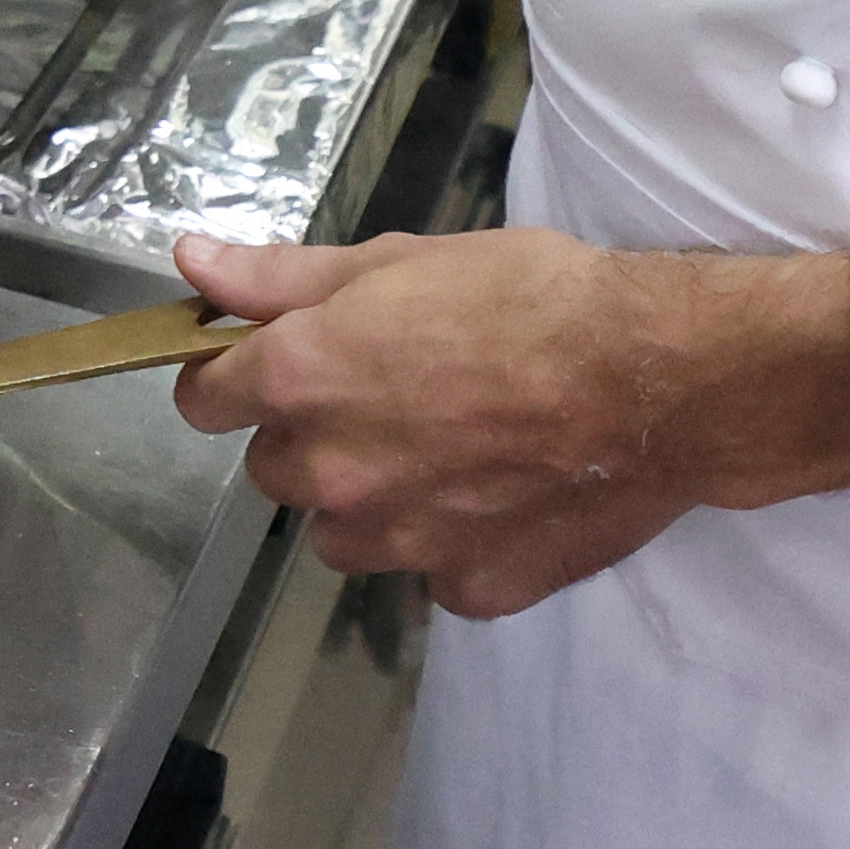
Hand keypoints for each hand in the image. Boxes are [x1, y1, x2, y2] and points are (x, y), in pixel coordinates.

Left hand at [169, 229, 849, 618]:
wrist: (657, 379)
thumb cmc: (531, 297)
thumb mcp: (399, 261)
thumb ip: (281, 276)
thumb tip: (192, 264)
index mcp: (303, 381)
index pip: (206, 399)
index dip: (230, 377)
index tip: (267, 364)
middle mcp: (332, 473)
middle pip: (277, 470)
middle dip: (314, 436)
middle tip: (392, 395)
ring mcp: (400, 544)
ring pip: (343, 534)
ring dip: (373, 499)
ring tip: (448, 449)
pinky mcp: (467, 588)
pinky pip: (429, 571)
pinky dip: (451, 540)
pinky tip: (502, 493)